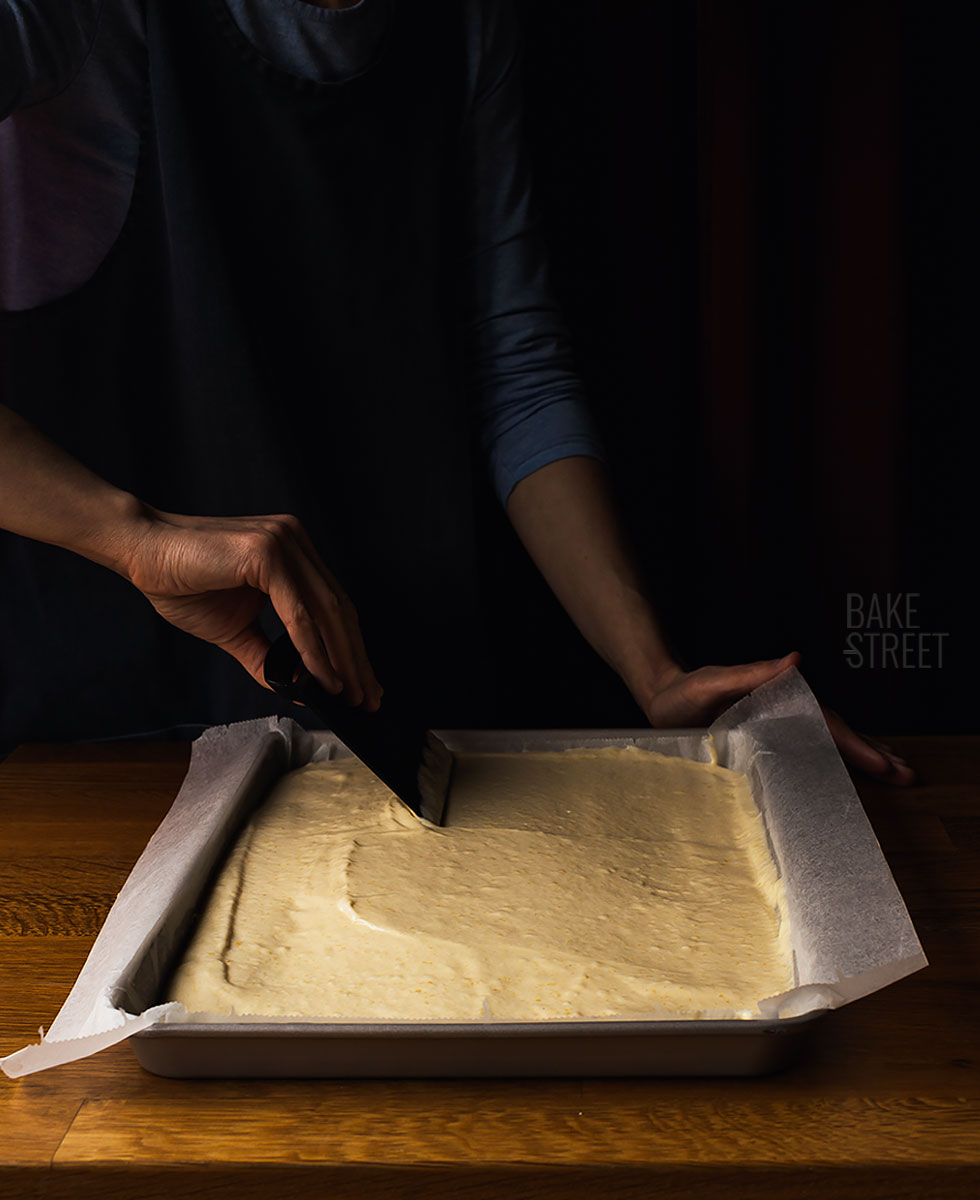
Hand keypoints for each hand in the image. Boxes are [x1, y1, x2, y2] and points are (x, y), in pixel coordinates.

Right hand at [119, 507, 381, 708]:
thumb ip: (266, 655)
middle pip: (339, 610)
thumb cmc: (182, 582)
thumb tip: (295, 689)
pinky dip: (313, 650)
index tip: (362, 684)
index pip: (334, 606)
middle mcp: (296, 542)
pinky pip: (298, 613)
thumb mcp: (234, 629)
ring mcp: (284, 543)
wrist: (141, 552)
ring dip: (343, 660)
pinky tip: (322, 677)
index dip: (352, 648)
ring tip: (351, 694)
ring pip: (326, 611)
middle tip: (368, 699)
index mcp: (294, 554)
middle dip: (357, 660)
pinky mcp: (267, 554)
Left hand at [642, 651, 915, 785]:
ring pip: (826, 742)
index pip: (824, 722)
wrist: (660, 700)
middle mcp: (782, 712)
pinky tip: (850, 777)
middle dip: (871, 751)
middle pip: (835, 731)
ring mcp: (775, 727)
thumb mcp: (712, 681)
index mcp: (777, 697)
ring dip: (860, 756)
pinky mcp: (765, 741)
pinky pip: (806, 752)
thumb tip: (795, 659)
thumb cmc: (683, 692)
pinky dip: (832, 762)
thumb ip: (750, 673)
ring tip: (896, 773)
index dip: (853, 743)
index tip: (881, 763)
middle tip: (908, 774)